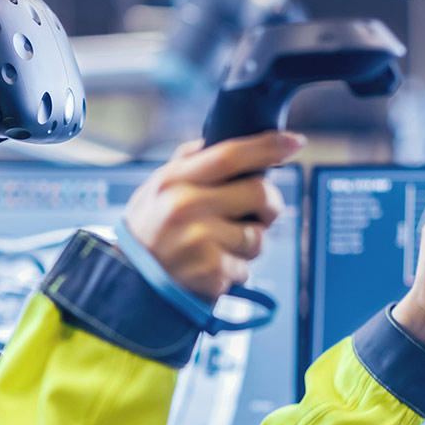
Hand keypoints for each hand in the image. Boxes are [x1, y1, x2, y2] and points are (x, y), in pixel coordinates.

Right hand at [122, 131, 304, 299]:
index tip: (294, 142)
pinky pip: (246, 267)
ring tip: (221, 247)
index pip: (229, 154)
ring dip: (250, 243)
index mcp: (173, 181)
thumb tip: (218, 141)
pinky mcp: (211, 271)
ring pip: (258, 235)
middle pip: (258, 192)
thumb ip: (185, 163)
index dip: (267, 146)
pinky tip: (212, 268)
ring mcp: (200, 241)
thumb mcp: (154, 190)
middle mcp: (186, 207)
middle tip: (261, 213)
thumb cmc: (147, 233)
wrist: (131, 283)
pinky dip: (236, 269)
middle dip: (270, 204)